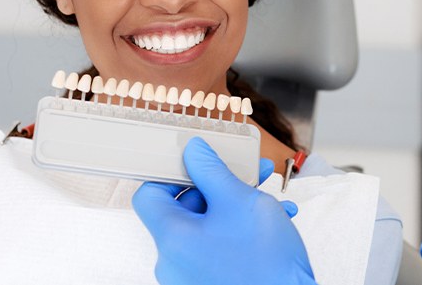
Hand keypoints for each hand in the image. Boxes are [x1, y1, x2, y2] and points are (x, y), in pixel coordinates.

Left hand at [132, 137, 314, 284]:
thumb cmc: (267, 266)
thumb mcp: (240, 201)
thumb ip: (211, 170)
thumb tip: (194, 150)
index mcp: (172, 238)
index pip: (149, 194)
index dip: (170, 173)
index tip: (195, 164)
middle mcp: (174, 261)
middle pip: (184, 208)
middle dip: (218, 185)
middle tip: (245, 174)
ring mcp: (191, 276)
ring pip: (207, 225)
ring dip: (236, 205)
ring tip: (267, 197)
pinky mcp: (210, 284)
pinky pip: (217, 246)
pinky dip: (239, 229)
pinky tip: (272, 221)